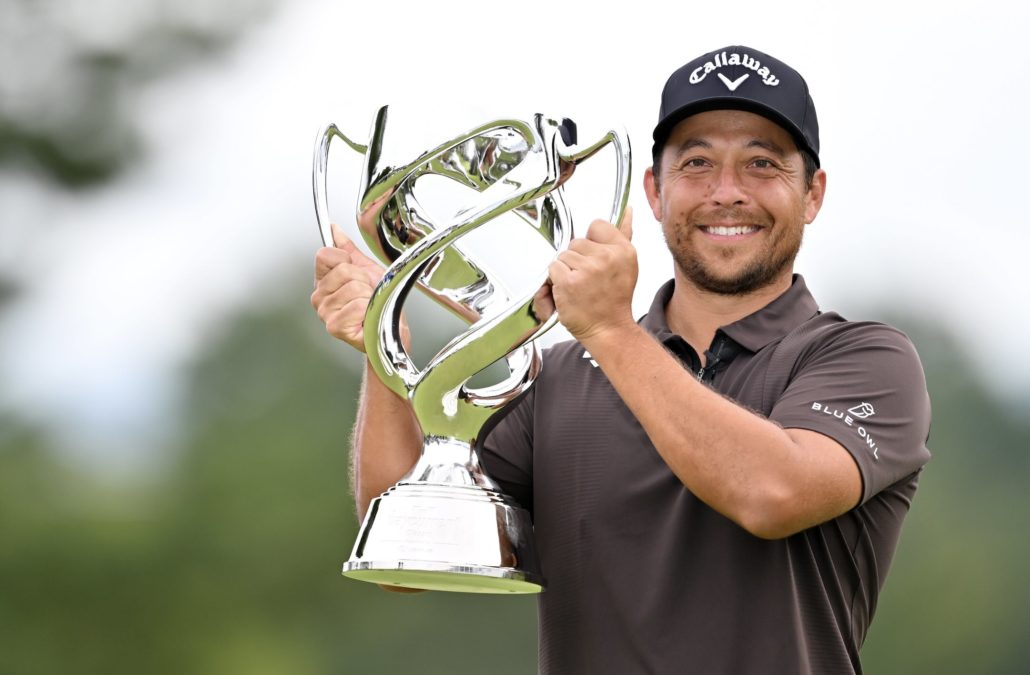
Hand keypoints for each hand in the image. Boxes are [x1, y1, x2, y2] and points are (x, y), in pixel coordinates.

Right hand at [310, 223, 385, 351]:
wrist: (390, 328)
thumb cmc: (378, 303)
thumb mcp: (365, 269)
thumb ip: (348, 250)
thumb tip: (334, 230)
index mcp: (324, 281)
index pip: (325, 255)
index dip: (347, 260)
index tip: (357, 272)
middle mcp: (320, 297)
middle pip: (343, 270)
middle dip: (363, 280)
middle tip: (366, 293)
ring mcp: (326, 313)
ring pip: (353, 287)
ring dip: (368, 296)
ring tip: (368, 306)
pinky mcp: (336, 327)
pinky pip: (358, 305)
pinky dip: (369, 310)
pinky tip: (366, 317)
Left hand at [547, 207, 636, 341]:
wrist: (609, 329)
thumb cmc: (614, 300)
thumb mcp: (626, 265)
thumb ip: (623, 235)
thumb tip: (627, 210)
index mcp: (624, 250)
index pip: (596, 226)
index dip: (591, 243)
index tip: (595, 259)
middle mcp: (607, 257)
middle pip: (576, 242)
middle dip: (577, 259)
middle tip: (588, 279)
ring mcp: (587, 269)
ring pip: (563, 255)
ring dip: (566, 270)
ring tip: (580, 286)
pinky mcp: (569, 281)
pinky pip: (553, 268)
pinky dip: (556, 280)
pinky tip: (570, 291)